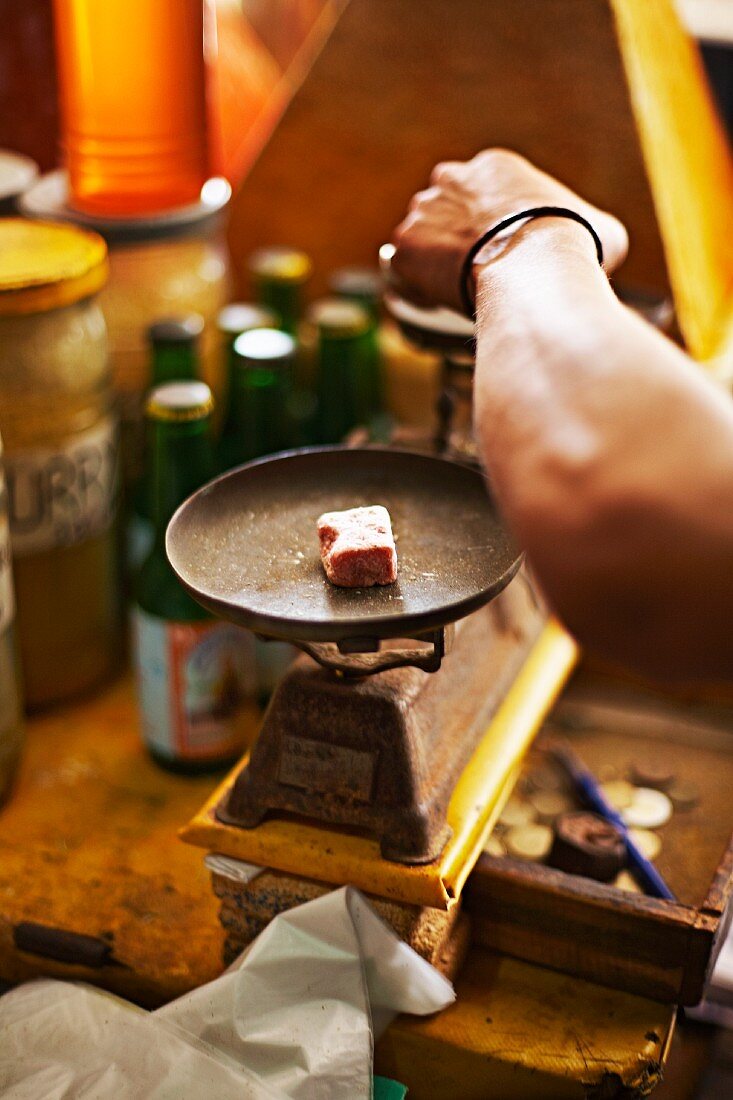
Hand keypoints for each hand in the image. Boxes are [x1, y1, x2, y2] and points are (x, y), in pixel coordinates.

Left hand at [389, 149, 628, 311]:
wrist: (536, 268)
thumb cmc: (574, 248)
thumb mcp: (603, 230)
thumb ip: (590, 231)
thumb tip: (604, 250)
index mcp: (495, 167)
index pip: (481, 193)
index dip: (488, 226)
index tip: (496, 251)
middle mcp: (452, 179)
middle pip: (444, 209)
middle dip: (454, 237)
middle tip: (471, 270)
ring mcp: (425, 212)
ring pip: (421, 238)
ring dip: (431, 261)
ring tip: (452, 293)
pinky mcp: (407, 246)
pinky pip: (401, 270)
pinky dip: (414, 288)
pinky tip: (432, 304)